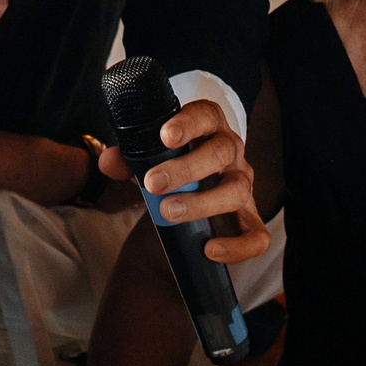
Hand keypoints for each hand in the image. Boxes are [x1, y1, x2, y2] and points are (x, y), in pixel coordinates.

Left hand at [95, 98, 270, 265]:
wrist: (189, 195)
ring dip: (202, 203)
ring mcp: (244, 185)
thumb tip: (109, 162)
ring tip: (168, 213)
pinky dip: (237, 246)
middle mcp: (231, 153)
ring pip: (237, 190)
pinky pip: (257, 236)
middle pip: (221, 152)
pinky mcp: (250, 219)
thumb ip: (128, 161)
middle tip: (153, 184)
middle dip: (186, 169)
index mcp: (208, 128)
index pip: (205, 115)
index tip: (166, 136)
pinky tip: (209, 249)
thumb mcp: (147, 161)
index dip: (188, 123)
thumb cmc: (170, 169)